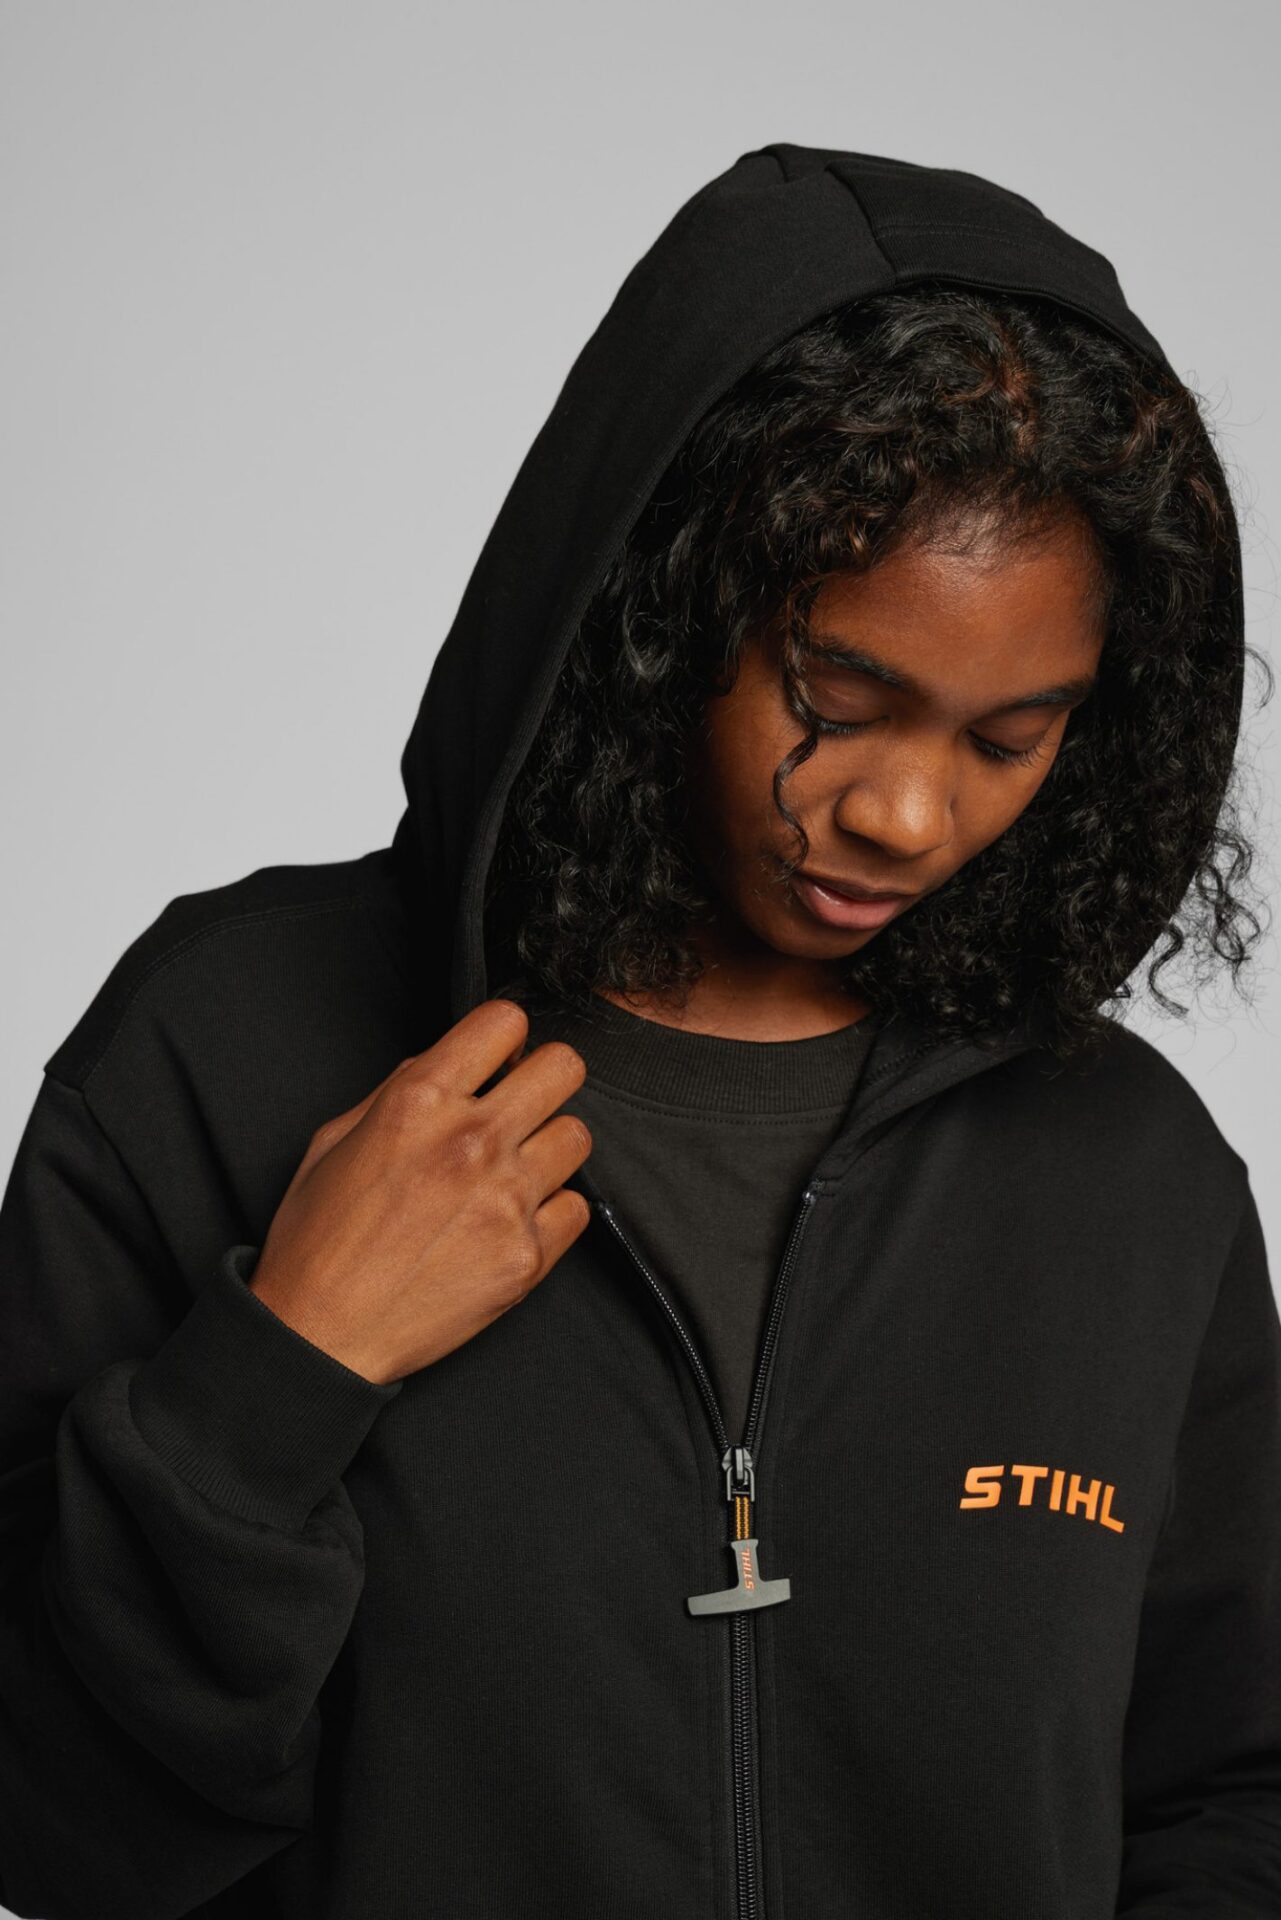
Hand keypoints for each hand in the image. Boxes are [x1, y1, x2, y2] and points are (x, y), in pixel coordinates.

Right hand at [248, 999, 592, 1384]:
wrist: (319, 1336)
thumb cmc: (318, 1239)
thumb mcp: (335, 1138)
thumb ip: (398, 1089)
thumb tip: (448, 1062)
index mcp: (418, 1102)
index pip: (504, 1022)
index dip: (503, 1036)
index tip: (497, 1058)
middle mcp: (471, 1142)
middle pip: (564, 1068)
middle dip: (544, 1078)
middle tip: (522, 1104)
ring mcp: (506, 1201)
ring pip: (578, 1136)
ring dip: (549, 1145)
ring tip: (515, 1169)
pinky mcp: (527, 1256)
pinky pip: (577, 1207)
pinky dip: (552, 1210)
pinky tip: (514, 1219)